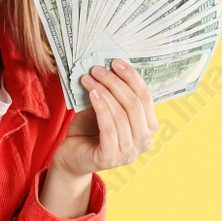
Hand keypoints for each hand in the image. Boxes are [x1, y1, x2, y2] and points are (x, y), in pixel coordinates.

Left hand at [51, 59, 158, 178]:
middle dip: (115, 82)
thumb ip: (114, 94)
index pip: (145, 97)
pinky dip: (101, 108)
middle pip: (134, 104)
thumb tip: (111, 67)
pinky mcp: (111, 159)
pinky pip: (109, 128)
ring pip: (121, 115)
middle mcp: (144, 142)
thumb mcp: (106, 108)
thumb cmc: (90, 130)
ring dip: (104, 92)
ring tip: (89, 79)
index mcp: (149, 127)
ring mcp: (129, 153)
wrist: (72, 155)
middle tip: (97, 69)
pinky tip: (92, 94)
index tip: (115, 62)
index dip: (132, 77)